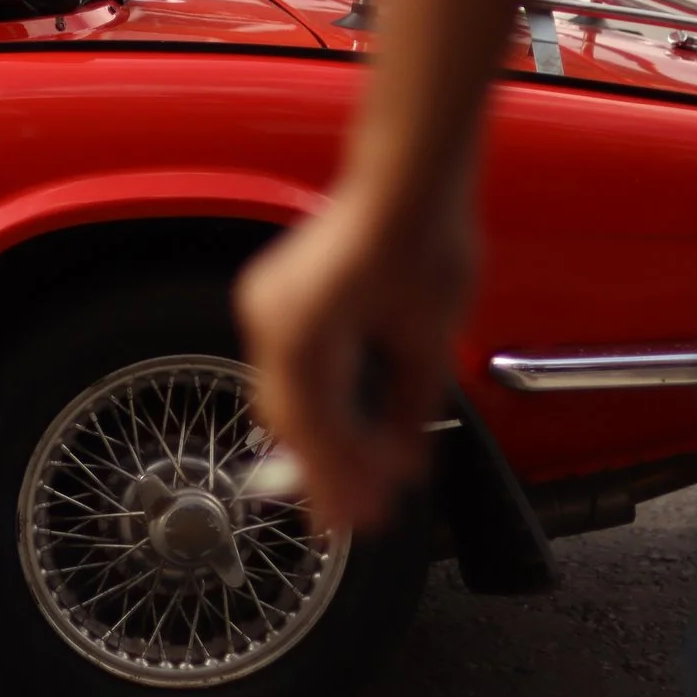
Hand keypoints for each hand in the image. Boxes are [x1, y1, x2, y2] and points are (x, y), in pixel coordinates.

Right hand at [235, 188, 474, 531]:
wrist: (408, 177)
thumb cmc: (426, 239)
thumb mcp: (431, 340)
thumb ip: (412, 409)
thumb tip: (404, 461)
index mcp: (304, 335)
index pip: (317, 429)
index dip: (339, 480)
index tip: (358, 519)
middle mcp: (269, 321)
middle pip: (287, 417)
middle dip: (321, 469)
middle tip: (351, 514)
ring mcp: (264, 305)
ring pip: (281, 395)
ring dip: (315, 437)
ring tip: (349, 480)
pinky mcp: (274, 295)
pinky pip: (282, 366)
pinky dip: (310, 401)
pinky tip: (339, 424)